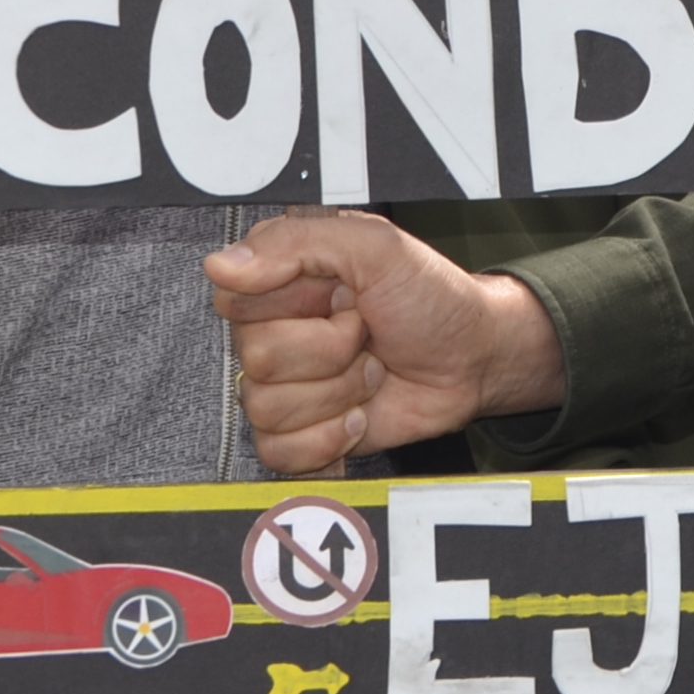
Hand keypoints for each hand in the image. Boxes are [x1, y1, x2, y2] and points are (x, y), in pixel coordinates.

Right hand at [206, 211, 562, 475]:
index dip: (296, 304)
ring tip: (369, 370)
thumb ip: (295, 242)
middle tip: (365, 333)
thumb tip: (221, 265)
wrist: (472, 359)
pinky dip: (328, 437)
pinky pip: (277, 451)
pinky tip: (358, 414)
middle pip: (257, 359)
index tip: (341, 293)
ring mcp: (286, 385)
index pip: (235, 300)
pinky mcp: (301, 433)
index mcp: (279, 280)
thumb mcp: (374, 246)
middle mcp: (273, 331)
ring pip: (266, 407)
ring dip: (337, 392)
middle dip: (330, 350)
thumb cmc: (430, 297)